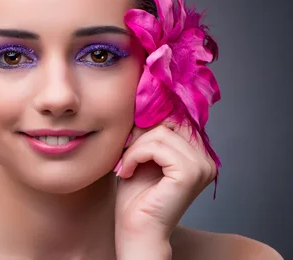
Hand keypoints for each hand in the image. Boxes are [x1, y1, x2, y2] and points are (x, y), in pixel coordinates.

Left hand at [113, 122, 217, 258]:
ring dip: (134, 147)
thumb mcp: (142, 154)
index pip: (175, 118)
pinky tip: (128, 171)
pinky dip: (135, 155)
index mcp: (198, 153)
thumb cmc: (136, 196)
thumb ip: (150, 131)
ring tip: (126, 166)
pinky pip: (156, 146)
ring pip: (159, 133)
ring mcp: (202, 166)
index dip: (147, 123)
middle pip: (167, 122)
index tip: (128, 139)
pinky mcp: (190, 173)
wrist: (136, 229)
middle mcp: (206, 159)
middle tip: (125, 154)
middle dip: (139, 135)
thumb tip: (145, 101)